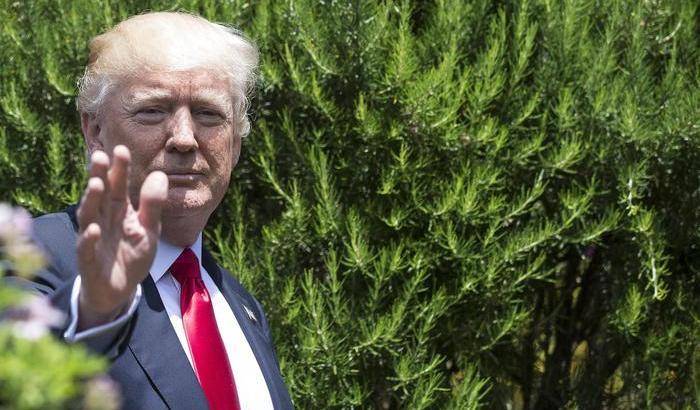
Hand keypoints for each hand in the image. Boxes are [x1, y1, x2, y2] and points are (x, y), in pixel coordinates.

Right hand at [76, 145, 167, 329]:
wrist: (119, 290)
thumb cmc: (132, 255)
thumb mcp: (148, 229)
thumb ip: (153, 204)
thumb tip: (160, 174)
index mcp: (118, 211)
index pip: (118, 186)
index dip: (119, 169)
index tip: (122, 149)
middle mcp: (102, 220)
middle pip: (100, 195)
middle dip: (99, 176)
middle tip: (100, 155)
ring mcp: (93, 239)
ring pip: (89, 216)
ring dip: (91, 200)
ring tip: (96, 184)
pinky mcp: (89, 261)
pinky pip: (86, 248)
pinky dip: (88, 239)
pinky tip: (92, 229)